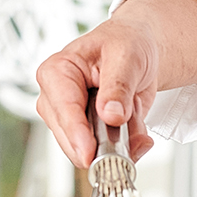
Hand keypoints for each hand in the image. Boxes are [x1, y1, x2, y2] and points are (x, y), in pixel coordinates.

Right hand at [34, 15, 159, 169]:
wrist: (139, 49)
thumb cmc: (126, 43)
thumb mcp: (126, 56)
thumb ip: (118, 86)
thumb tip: (111, 115)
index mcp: (57, 71)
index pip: (62, 109)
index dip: (77, 134)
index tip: (90, 154)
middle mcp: (56, 98)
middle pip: (70, 138)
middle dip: (105, 141)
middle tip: (134, 133)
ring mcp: (70, 118)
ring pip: (88, 150)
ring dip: (120, 141)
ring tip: (135, 114)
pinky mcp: (86, 132)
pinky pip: (103, 153)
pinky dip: (126, 145)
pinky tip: (135, 125)